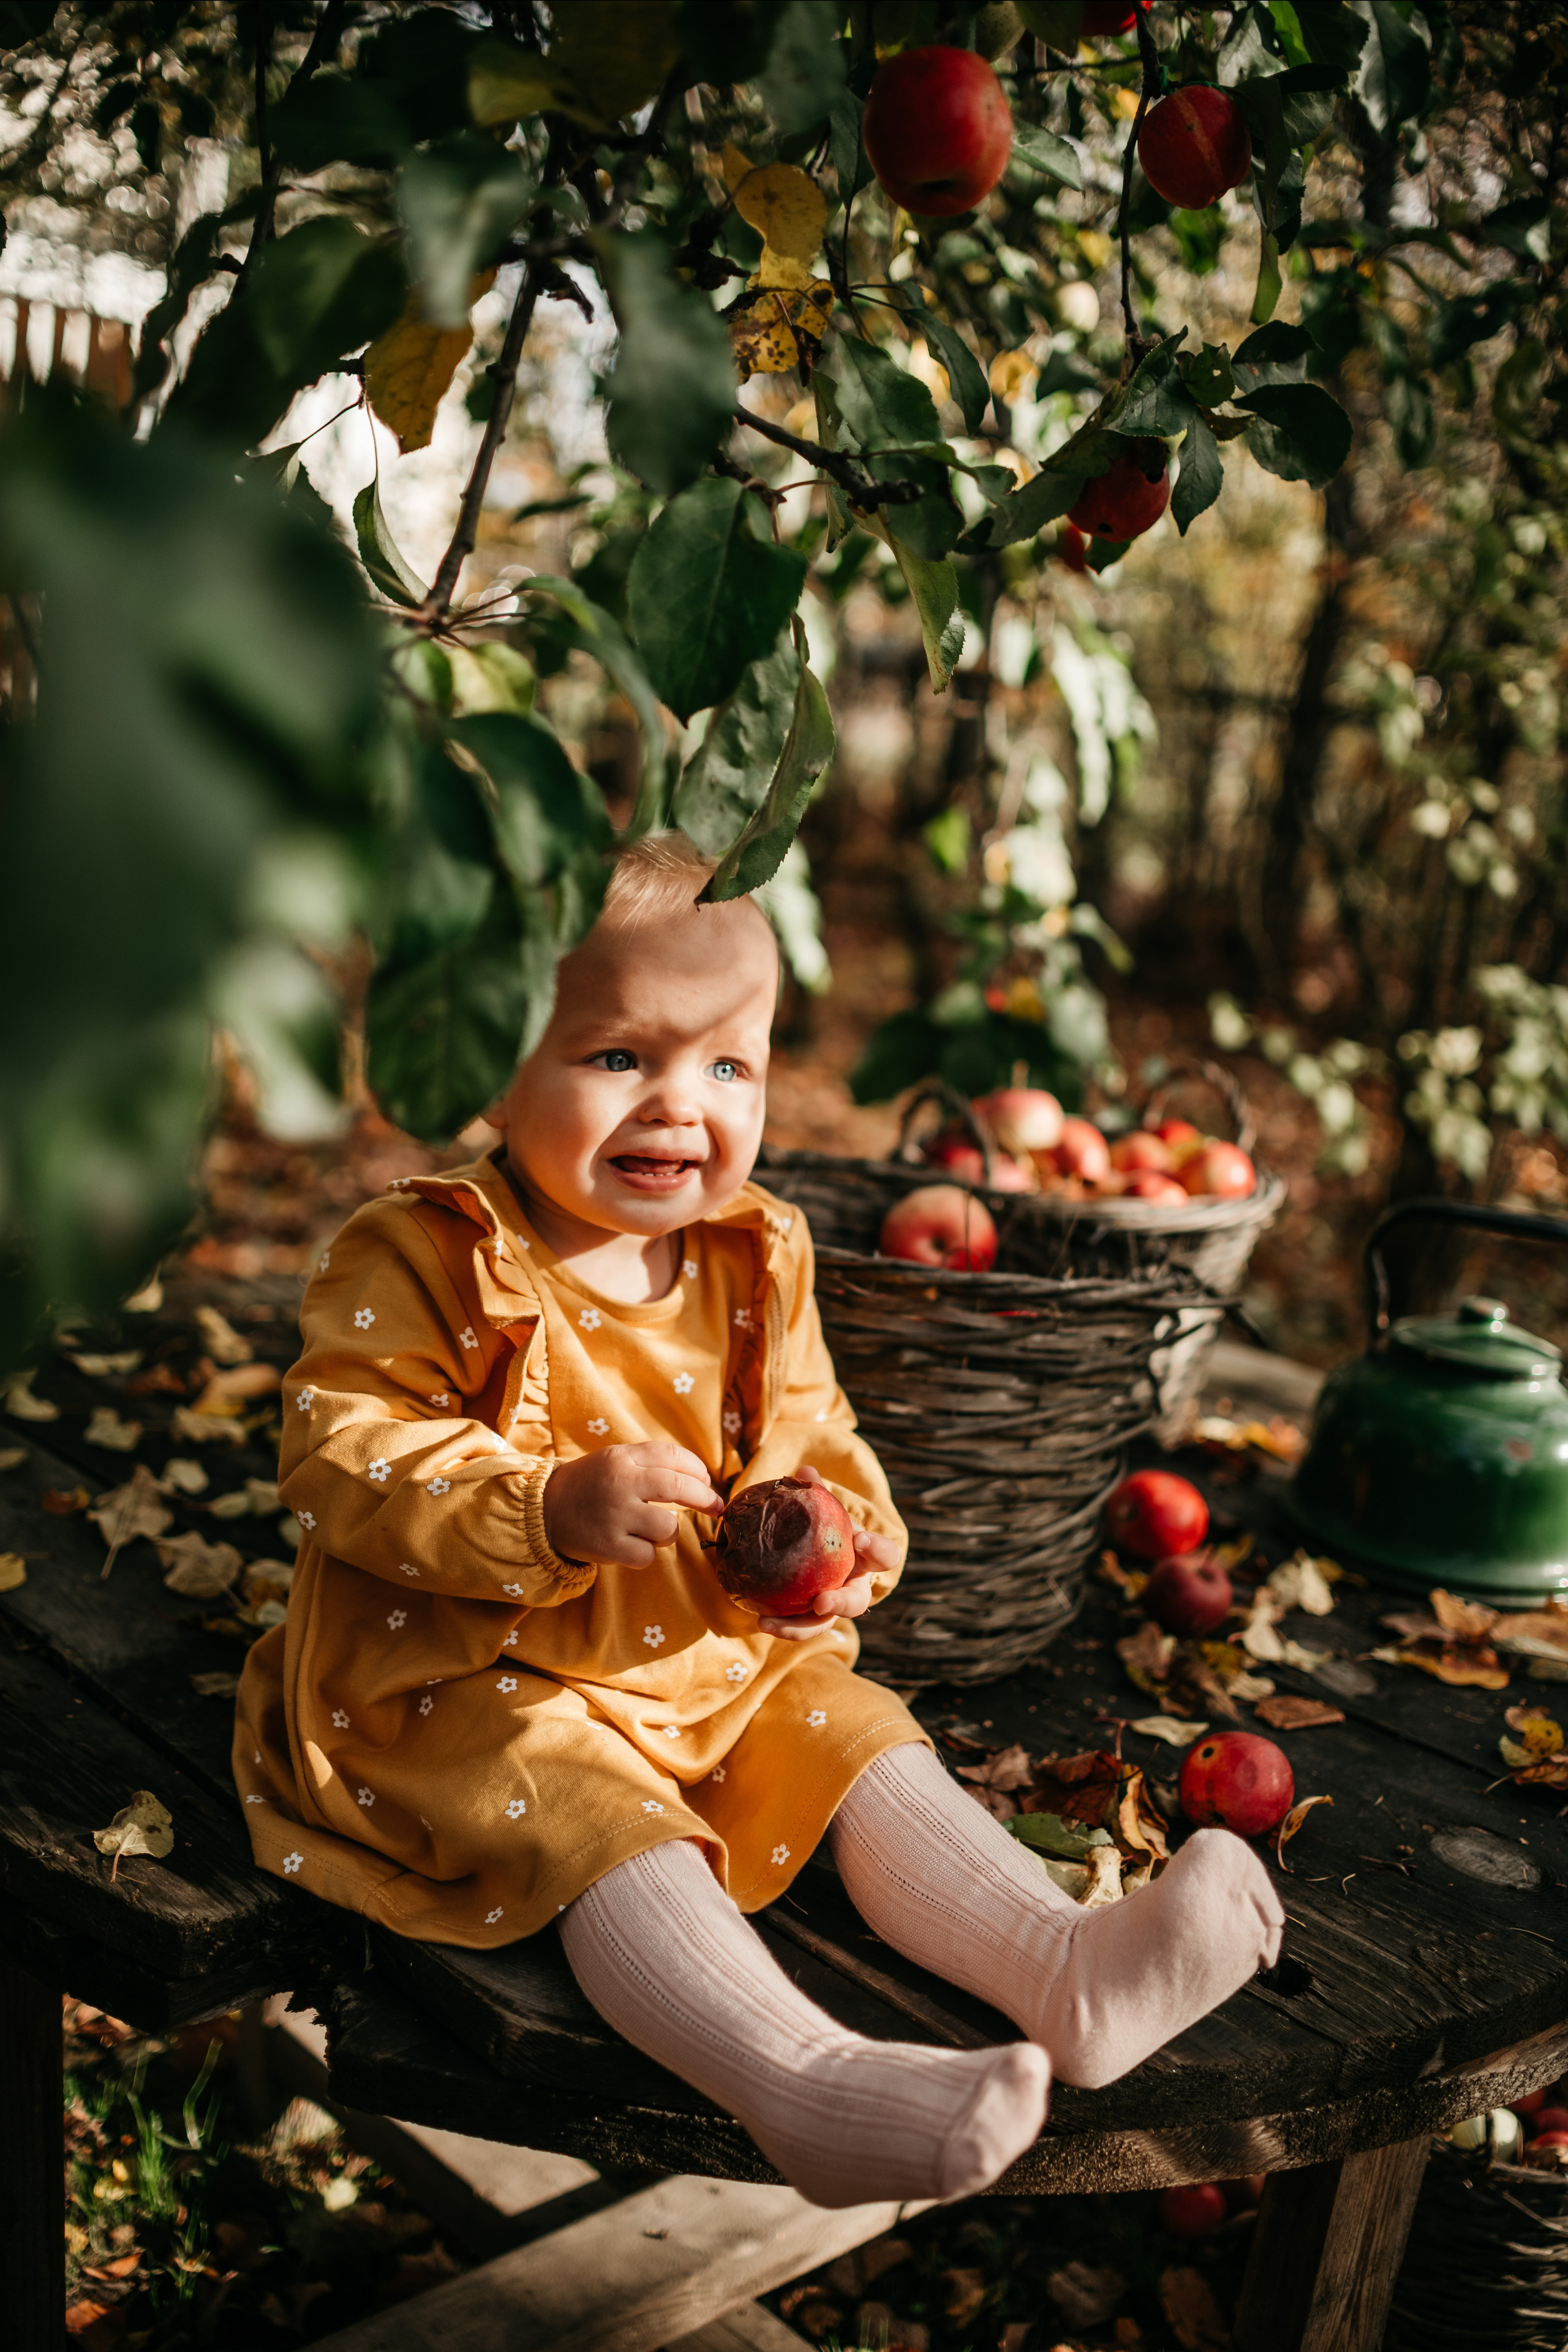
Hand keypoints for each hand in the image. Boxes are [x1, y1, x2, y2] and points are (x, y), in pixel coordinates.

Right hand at [543, 1442, 723, 1568]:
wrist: (543, 1511)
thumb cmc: (589, 1486)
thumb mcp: (614, 1460)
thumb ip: (650, 1462)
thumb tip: (700, 1478)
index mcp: (622, 1458)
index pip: (672, 1456)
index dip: (697, 1469)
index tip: (707, 1481)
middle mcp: (620, 1483)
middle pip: (679, 1487)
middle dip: (705, 1498)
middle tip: (716, 1506)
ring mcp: (614, 1516)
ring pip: (668, 1528)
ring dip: (669, 1532)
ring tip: (654, 1530)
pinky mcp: (608, 1546)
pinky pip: (647, 1555)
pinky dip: (646, 1553)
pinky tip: (632, 1545)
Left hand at [755, 1464, 901, 1640]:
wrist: (817, 1553)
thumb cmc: (826, 1530)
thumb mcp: (825, 1512)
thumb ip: (817, 1494)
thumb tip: (804, 1471)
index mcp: (866, 1559)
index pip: (885, 1556)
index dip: (877, 1549)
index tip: (860, 1539)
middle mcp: (854, 1588)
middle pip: (857, 1603)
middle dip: (841, 1604)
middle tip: (821, 1602)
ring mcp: (832, 1608)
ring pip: (823, 1624)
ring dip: (799, 1626)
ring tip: (768, 1623)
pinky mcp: (810, 1619)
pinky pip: (798, 1626)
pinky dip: (781, 1625)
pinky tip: (760, 1620)